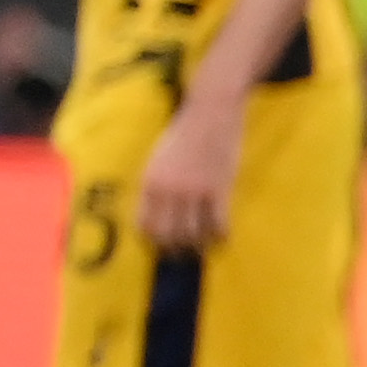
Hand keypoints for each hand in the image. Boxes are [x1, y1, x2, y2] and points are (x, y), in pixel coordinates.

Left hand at [137, 85, 243, 252]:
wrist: (209, 112)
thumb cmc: (184, 134)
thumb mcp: (159, 159)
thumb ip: (156, 185)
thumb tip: (156, 212)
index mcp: (149, 182)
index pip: (144, 225)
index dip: (152, 241)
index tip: (161, 246)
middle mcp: (168, 190)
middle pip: (168, 234)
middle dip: (175, 249)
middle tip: (183, 254)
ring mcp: (194, 190)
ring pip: (193, 233)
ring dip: (199, 245)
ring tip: (203, 248)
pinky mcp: (219, 188)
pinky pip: (218, 223)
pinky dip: (220, 235)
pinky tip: (223, 237)